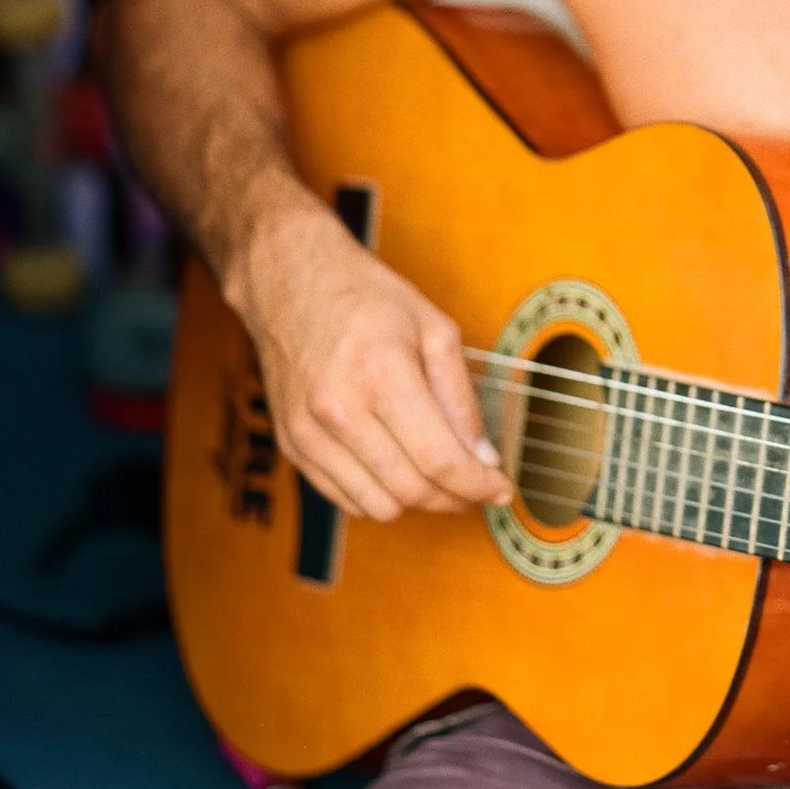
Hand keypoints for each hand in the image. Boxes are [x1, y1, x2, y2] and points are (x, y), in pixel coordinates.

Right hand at [228, 199, 511, 521]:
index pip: (439, 460)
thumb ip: (460, 396)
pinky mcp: (291, 445)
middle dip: (454, 498)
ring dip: (416, 501)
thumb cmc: (364, 297)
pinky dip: (377, 495)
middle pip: (410, 491)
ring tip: (436, 473)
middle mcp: (340, 411)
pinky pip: (343, 498)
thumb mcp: (433, 328)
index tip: (499, 488)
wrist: (290, 282)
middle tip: (475, 483)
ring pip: (377, 506)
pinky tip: (396, 467)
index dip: (477, 484)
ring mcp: (309, 433)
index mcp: (382, 376)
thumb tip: (482, 455)